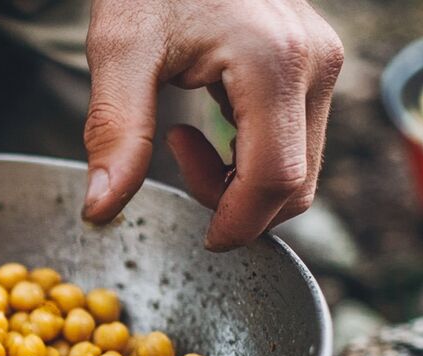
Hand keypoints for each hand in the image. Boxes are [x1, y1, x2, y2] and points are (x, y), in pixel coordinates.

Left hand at [80, 0, 343, 250]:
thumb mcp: (120, 50)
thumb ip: (114, 132)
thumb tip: (101, 211)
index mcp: (273, 62)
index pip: (276, 180)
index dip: (237, 223)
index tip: (198, 238)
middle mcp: (315, 63)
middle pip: (297, 184)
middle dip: (235, 205)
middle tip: (174, 161)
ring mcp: (321, 61)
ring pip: (301, 168)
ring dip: (241, 182)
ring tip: (182, 139)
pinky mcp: (314, 63)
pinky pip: (297, 140)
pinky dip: (252, 157)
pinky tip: (205, 125)